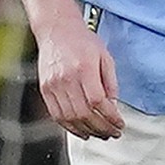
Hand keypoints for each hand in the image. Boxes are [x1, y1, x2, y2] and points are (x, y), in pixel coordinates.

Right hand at [35, 14, 123, 139]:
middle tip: (113, 133)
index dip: (110, 118)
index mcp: (84, 69)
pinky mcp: (45, 89)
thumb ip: (110, 82)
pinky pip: (57, 115)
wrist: (56, 30)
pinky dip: (70, 127)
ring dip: (87, 131)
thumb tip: (114, 106)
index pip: (97, 101)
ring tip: (100, 134)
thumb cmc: (82, 40)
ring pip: (70, 118)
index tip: (120, 124)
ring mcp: (53, 85)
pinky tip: (82, 131)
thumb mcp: (104, 56)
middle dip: (101, 128)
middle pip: (84, 113)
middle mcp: (66, 78)